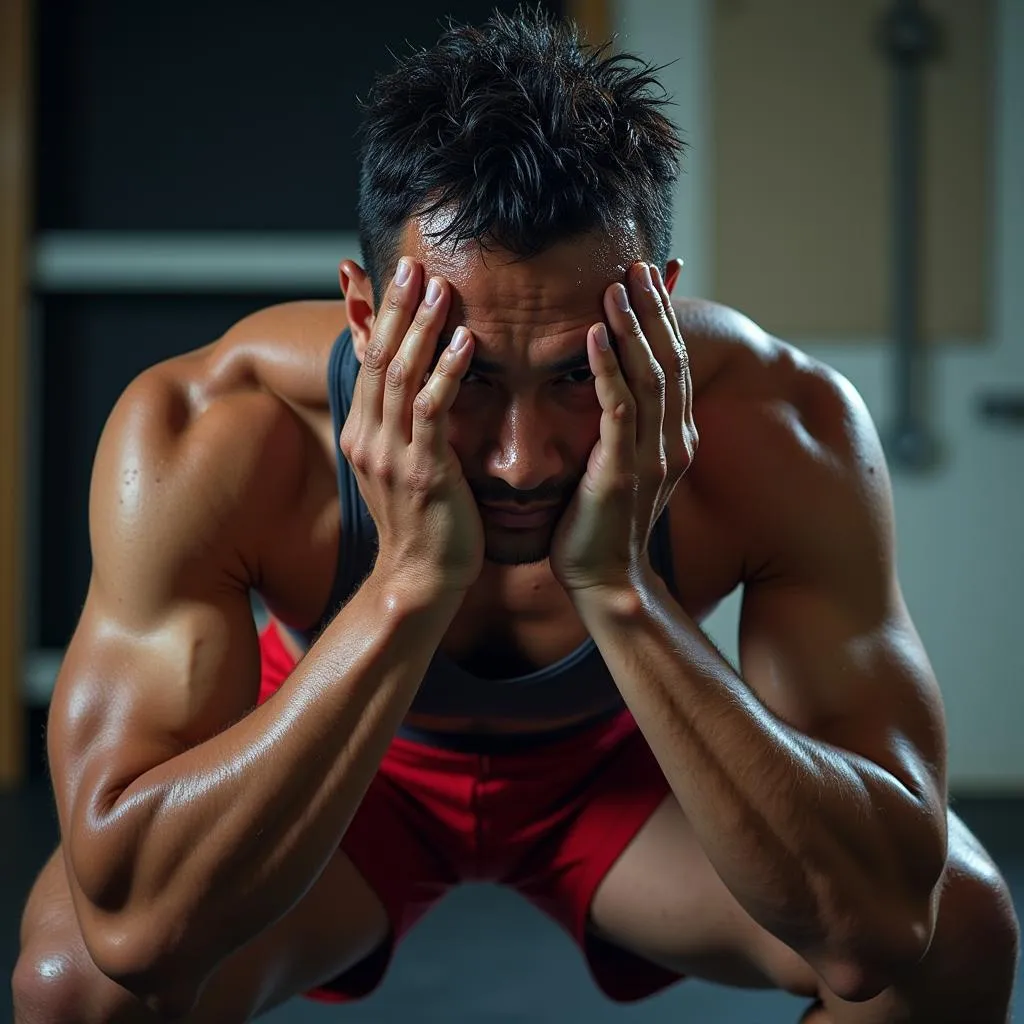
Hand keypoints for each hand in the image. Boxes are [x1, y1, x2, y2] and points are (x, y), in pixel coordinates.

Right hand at [340, 261, 484, 596]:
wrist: (420, 580)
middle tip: (413, 263)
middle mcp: (368, 439)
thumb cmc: (421, 522)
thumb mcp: (400, 465)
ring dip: (421, 328)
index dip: (377, 316)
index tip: (390, 274)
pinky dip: (447, 373)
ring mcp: (391, 455)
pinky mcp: (423, 471)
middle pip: (378, 358)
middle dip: (396, 308)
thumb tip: (410, 384)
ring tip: (439, 288)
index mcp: (362, 434)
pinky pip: (432, 411)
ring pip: (401, 376)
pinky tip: (467, 343)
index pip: (366, 361)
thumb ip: (402, 420)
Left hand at [550, 262, 697, 593]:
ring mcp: (650, 459)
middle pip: (668, 361)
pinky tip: (592, 338)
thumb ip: (627, 427)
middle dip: (653, 310)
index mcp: (674, 439)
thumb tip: (616, 391)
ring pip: (647, 379)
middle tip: (636, 264)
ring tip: (614, 286)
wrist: (606, 582)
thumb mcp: (624, 467)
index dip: (662, 319)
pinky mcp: (620, 475)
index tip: (646, 278)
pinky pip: (616, 412)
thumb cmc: (604, 525)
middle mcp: (672, 443)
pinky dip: (606, 372)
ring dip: (631, 329)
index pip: (672, 365)